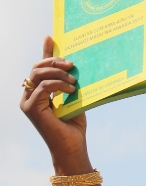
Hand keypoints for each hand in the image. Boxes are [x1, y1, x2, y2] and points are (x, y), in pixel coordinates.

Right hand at [20, 36, 89, 170]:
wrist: (72, 148)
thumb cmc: (74, 127)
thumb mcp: (74, 100)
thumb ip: (70, 85)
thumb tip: (76, 67)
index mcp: (38, 93)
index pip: (40, 68)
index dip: (45, 51)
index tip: (50, 37)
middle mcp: (29, 96)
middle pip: (37, 68)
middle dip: (54, 61)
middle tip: (71, 64)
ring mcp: (28, 102)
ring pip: (38, 75)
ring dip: (58, 73)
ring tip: (74, 80)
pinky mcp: (32, 109)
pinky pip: (43, 87)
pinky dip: (58, 85)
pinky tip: (71, 89)